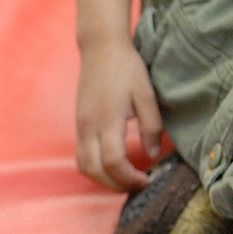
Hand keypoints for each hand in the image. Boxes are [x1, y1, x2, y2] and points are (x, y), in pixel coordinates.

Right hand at [76, 39, 162, 191]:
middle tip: (137, 185)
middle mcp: (89, 127)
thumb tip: (153, 155)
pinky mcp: (79, 124)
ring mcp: (80, 126)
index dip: (130, 178)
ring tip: (124, 178)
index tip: (147, 179)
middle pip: (94, 171)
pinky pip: (81, 156)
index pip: (113, 162)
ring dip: (102, 180)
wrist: (100, 48)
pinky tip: (113, 164)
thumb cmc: (126, 68)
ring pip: (83, 166)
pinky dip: (95, 168)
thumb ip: (151, 126)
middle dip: (116, 185)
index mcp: (107, 120)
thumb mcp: (146, 94)